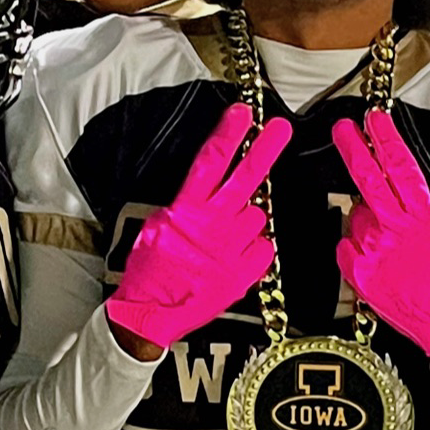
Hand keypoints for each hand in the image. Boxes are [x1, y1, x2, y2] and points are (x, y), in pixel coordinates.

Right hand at [104, 102, 290, 356]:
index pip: (211, 162)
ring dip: (246, 219)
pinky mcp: (245, 274)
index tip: (242, 113)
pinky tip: (234, 256)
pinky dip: (253, 248)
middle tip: (281, 129)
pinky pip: (262, 248)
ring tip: (224, 235)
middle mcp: (213, 226)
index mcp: (186, 211)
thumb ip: (182, 208)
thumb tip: (201, 191)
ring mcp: (232, 250)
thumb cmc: (148, 273)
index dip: (228, 134)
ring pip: (256, 217)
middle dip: (264, 150)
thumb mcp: (154, 227)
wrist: (150, 316)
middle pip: (245, 179)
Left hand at [332, 108, 429, 361]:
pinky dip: (355, 248)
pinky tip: (374, 260)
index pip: (402, 168)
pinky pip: (346, 246)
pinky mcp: (360, 273)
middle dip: (354, 149)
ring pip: (356, 216)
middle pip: (369, 180)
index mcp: (424, 218)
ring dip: (366, 222)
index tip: (375, 119)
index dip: (386, 140)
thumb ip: (417, 212)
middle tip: (343, 130)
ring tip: (388, 246)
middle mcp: (397, 231)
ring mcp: (375, 251)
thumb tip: (392, 195)